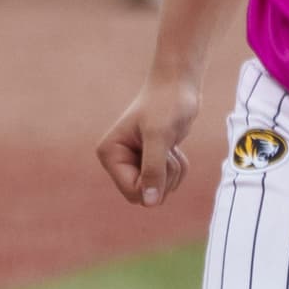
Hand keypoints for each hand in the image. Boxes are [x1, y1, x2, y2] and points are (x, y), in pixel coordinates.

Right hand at [99, 71, 204, 206]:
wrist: (179, 85)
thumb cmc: (167, 104)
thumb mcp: (159, 136)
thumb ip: (153, 169)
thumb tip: (149, 203)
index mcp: (110, 154)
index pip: (133, 192)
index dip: (153, 183)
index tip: (162, 158)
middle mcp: (118, 160)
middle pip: (145, 195)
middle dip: (164, 177)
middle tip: (167, 151)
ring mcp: (134, 162)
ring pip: (158, 190)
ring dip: (172, 171)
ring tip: (170, 146)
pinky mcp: (150, 161)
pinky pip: (167, 182)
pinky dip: (177, 168)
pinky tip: (174, 148)